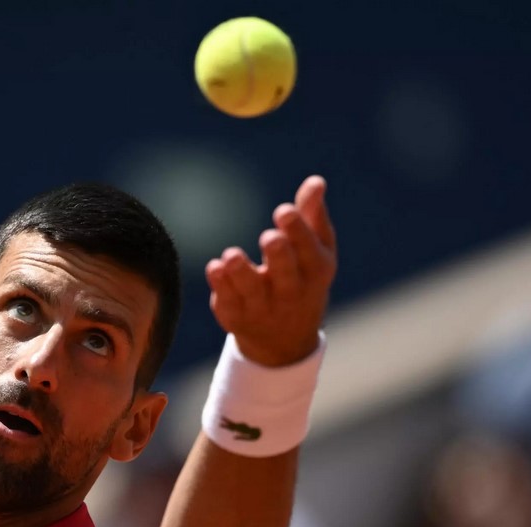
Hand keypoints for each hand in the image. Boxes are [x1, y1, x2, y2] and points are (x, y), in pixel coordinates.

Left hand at [205, 175, 336, 366]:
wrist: (285, 340)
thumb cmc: (302, 278)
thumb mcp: (315, 250)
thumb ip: (312, 216)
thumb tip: (315, 182)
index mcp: (315, 272)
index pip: (309, 252)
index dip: (298, 232)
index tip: (283, 211)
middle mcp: (291, 293)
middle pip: (286, 275)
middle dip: (279, 256)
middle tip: (269, 237)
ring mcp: (263, 308)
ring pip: (252, 292)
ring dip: (242, 273)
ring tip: (231, 256)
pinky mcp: (236, 317)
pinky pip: (228, 303)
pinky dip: (220, 287)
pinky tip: (215, 268)